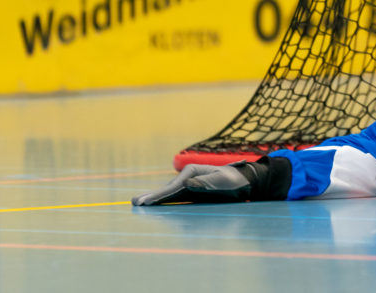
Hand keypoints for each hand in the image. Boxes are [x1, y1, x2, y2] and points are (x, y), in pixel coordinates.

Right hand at [131, 161, 257, 205]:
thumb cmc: (232, 181)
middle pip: (166, 189)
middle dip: (151, 197)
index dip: (159, 196)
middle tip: (134, 202)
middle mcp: (186, 176)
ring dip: (153, 199)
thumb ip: (205, 183)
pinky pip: (173, 198)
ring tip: (137, 202)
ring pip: (167, 193)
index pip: (173, 186)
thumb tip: (187, 184)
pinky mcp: (189, 192)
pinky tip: (151, 204)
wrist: (241, 182)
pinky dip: (162, 201)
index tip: (147, 202)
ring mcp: (187, 184)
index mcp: (192, 171)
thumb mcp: (221, 182)